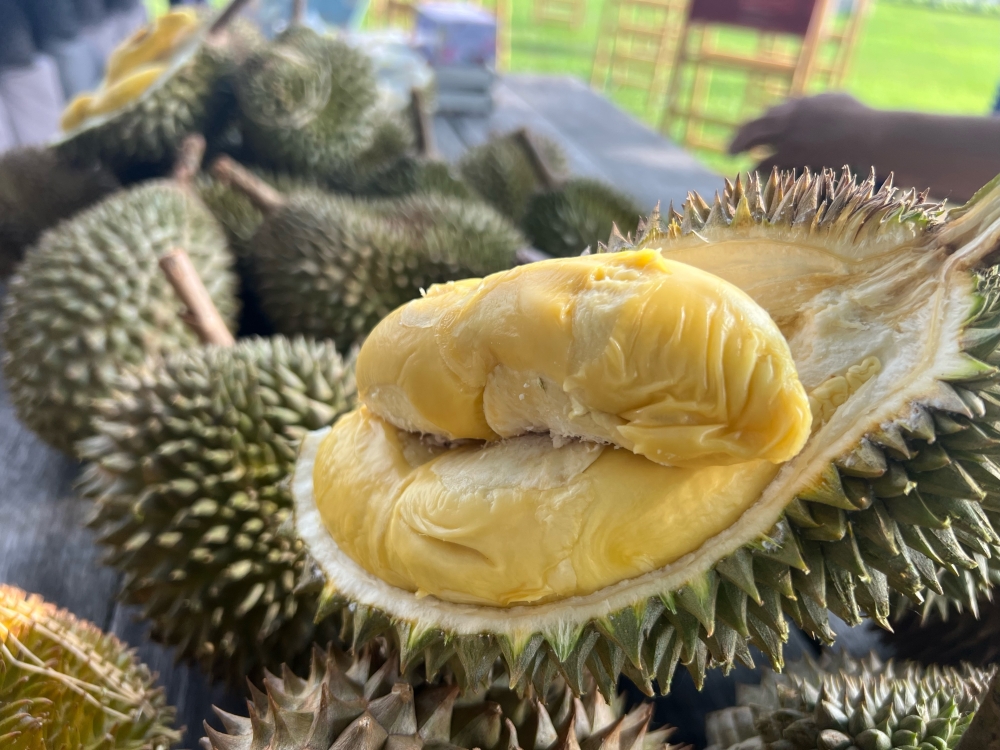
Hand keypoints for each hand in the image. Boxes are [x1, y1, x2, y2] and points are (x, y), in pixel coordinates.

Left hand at [729, 93, 881, 174]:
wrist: (870, 136)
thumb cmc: (861, 119)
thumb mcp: (837, 100)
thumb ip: (817, 101)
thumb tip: (808, 103)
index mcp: (800, 104)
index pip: (770, 114)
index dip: (758, 124)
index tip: (753, 131)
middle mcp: (790, 118)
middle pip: (754, 127)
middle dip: (740, 138)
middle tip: (729, 150)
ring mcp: (790, 138)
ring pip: (756, 145)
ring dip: (744, 153)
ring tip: (737, 160)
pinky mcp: (793, 157)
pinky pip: (767, 165)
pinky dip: (758, 170)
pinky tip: (752, 176)